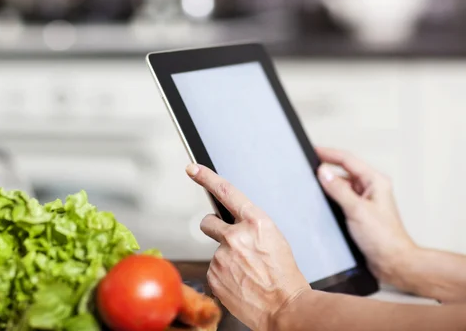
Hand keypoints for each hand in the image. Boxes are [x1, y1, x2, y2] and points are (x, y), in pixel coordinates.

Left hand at [185, 164, 309, 330]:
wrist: (285, 308)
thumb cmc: (285, 276)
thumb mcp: (274, 239)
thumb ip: (251, 226)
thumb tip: (234, 222)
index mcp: (256, 223)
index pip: (226, 191)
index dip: (206, 177)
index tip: (192, 168)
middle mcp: (236, 236)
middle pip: (208, 222)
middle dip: (214, 229)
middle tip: (231, 244)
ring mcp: (222, 257)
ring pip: (214, 250)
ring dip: (225, 258)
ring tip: (245, 272)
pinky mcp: (213, 275)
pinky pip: (213, 269)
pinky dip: (223, 275)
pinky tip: (239, 282)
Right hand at [316, 147, 416, 283]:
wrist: (393, 261)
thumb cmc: (384, 238)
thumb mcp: (357, 210)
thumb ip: (338, 189)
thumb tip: (323, 172)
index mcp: (376, 181)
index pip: (348, 160)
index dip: (329, 154)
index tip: (314, 151)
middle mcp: (371, 188)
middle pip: (345, 171)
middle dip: (327, 167)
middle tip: (309, 165)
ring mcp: (365, 200)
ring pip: (342, 185)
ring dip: (329, 184)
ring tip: (312, 183)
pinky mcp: (359, 212)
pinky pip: (342, 198)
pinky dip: (331, 197)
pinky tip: (322, 200)